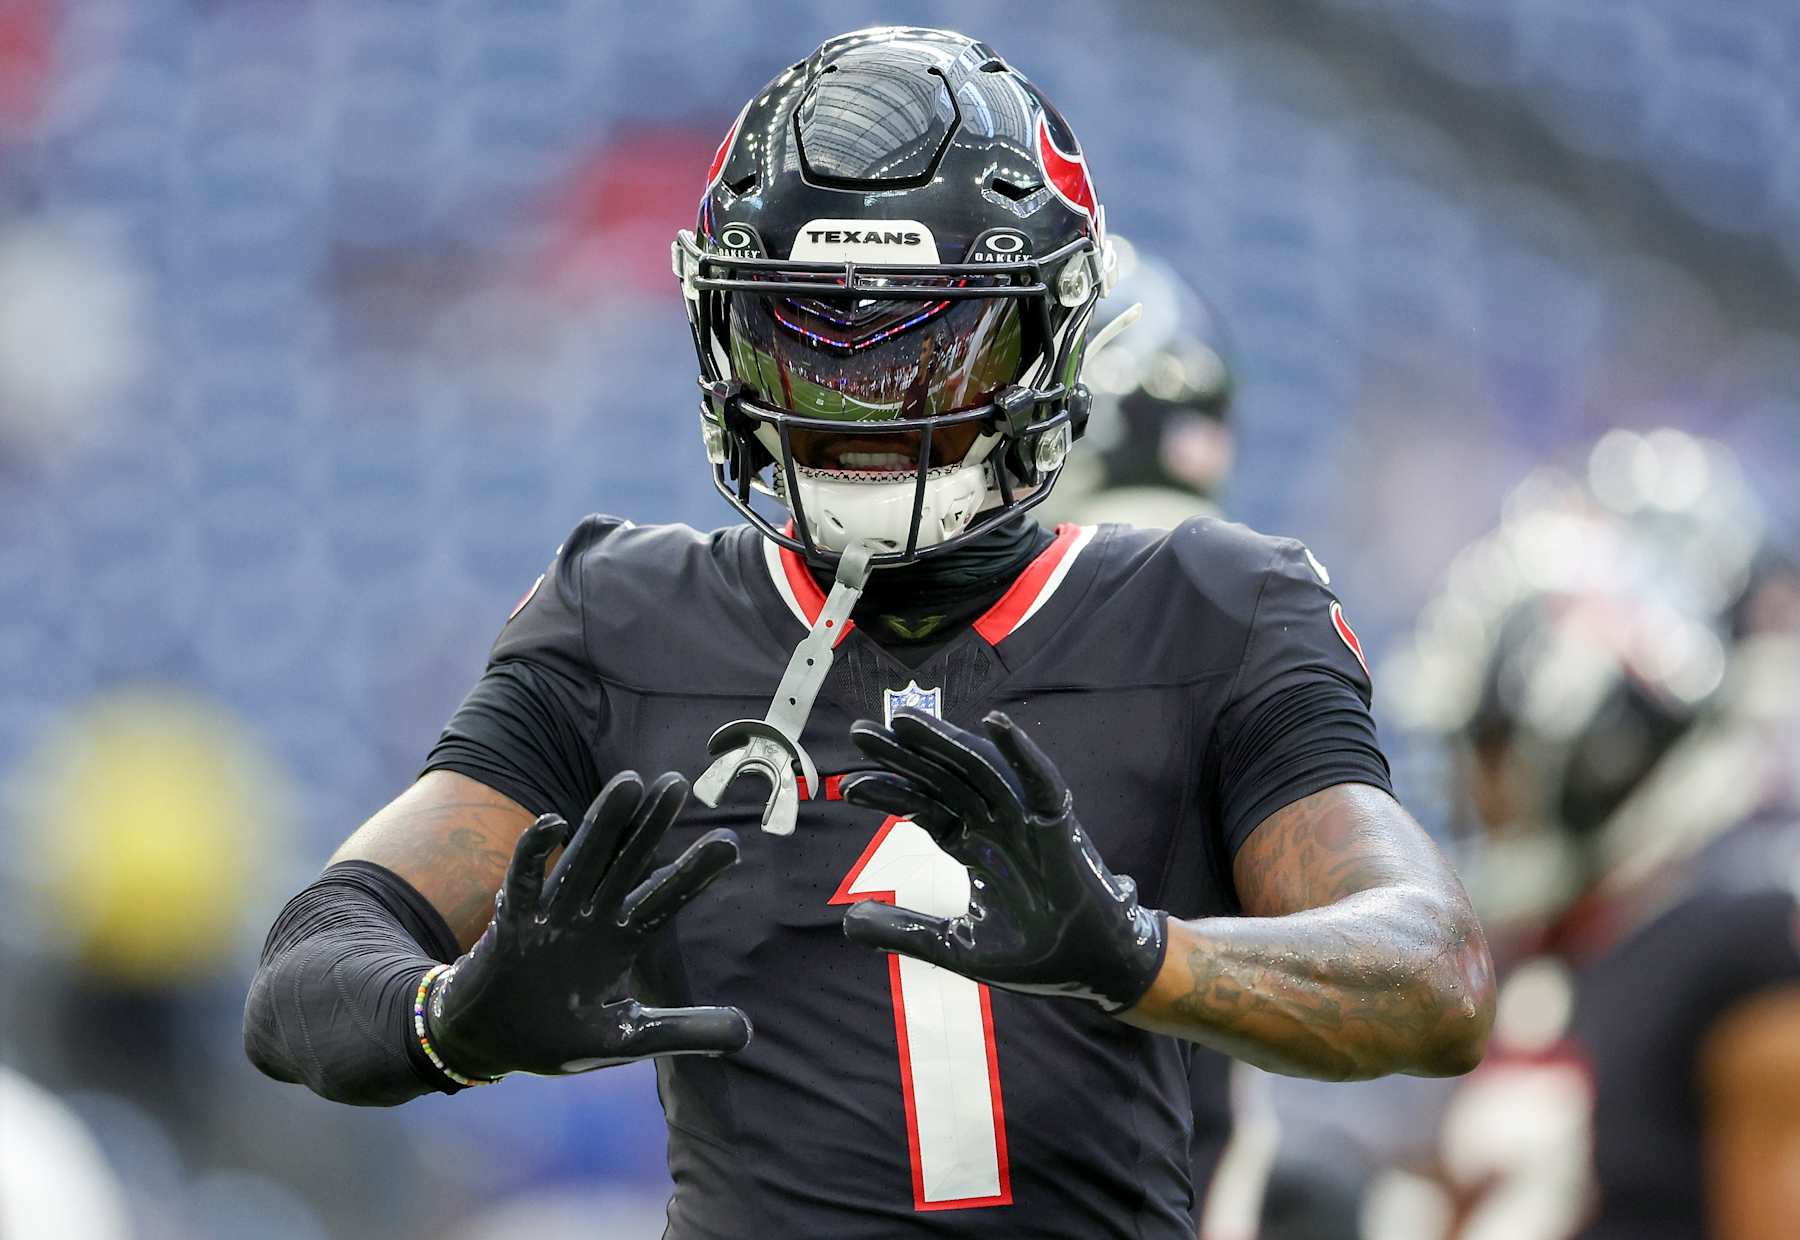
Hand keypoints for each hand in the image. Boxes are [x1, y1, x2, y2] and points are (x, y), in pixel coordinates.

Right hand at [426, 771, 750, 1078]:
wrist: (488, 1043)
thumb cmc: (555, 1036)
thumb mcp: (626, 1038)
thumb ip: (682, 1031)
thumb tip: (747, 1033)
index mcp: (619, 941)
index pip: (663, 899)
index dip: (694, 872)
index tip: (731, 843)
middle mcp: (591, 920)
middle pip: (627, 865)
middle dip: (651, 826)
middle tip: (678, 783)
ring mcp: (552, 917)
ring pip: (582, 861)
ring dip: (604, 824)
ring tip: (629, 783)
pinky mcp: (512, 924)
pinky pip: (522, 881)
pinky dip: (533, 851)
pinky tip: (552, 822)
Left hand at [839, 709, 1165, 1012]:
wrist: (1093, 971)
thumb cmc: (1036, 955)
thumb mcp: (956, 947)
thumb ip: (906, 931)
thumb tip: (848, 923)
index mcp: (973, 844)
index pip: (923, 806)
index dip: (888, 793)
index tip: (848, 787)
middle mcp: (995, 823)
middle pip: (943, 779)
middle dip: (903, 755)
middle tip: (860, 734)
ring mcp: (1026, 821)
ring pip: (980, 770)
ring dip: (946, 742)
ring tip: (906, 720)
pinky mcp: (1058, 826)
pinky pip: (1041, 781)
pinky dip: (1022, 752)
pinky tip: (995, 724)